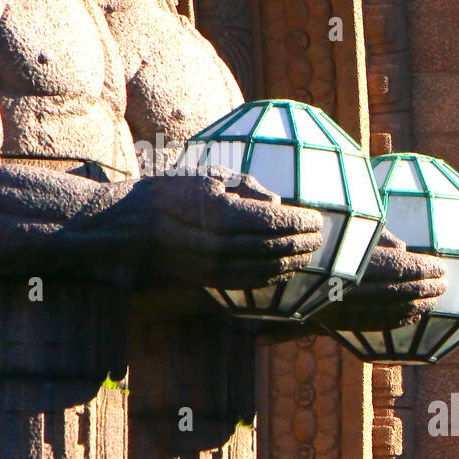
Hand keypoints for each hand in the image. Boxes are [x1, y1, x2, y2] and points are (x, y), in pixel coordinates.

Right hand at [142, 167, 323, 288]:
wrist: (138, 223)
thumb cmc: (177, 191)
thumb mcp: (213, 176)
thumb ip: (249, 187)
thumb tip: (277, 204)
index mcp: (224, 213)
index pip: (275, 222)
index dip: (301, 223)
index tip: (317, 218)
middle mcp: (222, 243)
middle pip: (274, 246)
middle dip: (301, 243)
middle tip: (319, 237)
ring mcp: (215, 265)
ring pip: (266, 269)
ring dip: (292, 262)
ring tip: (309, 255)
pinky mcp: (210, 279)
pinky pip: (249, 282)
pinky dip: (272, 277)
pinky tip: (285, 269)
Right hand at [314, 226, 446, 332]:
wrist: (287, 272)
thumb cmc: (325, 241)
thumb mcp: (351, 229)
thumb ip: (379, 237)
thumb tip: (406, 250)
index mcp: (351, 261)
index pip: (396, 267)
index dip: (421, 269)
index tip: (440, 266)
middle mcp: (347, 287)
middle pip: (396, 290)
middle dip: (424, 288)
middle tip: (444, 283)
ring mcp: (342, 308)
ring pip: (388, 310)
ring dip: (416, 306)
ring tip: (435, 299)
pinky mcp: (339, 323)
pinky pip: (375, 324)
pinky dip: (399, 321)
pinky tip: (414, 315)